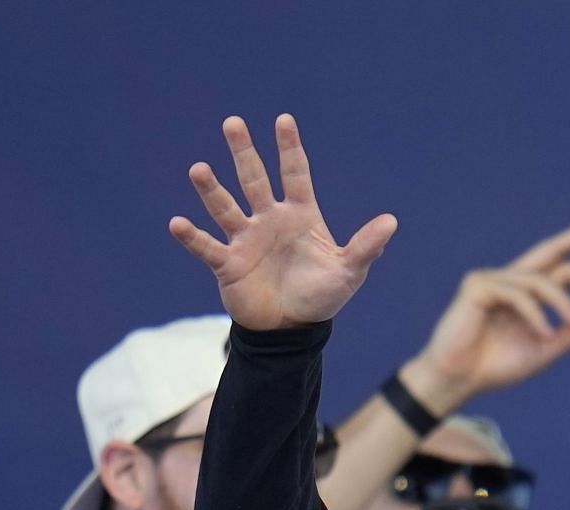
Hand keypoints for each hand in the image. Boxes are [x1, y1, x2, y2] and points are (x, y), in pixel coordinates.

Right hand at [170, 114, 397, 330]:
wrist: (292, 330)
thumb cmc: (321, 296)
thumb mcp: (348, 271)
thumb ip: (366, 246)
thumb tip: (391, 221)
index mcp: (299, 215)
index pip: (294, 174)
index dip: (289, 148)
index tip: (284, 119)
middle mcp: (269, 220)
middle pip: (253, 178)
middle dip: (244, 151)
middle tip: (233, 123)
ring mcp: (246, 240)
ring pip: (226, 207)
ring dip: (212, 190)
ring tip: (199, 170)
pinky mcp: (227, 263)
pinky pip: (207, 246)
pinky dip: (192, 236)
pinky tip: (178, 223)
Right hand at [399, 216, 569, 413]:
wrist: (459, 381)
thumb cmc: (497, 366)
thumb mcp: (544, 351)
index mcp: (527, 291)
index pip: (559, 263)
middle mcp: (510, 279)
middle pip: (550, 250)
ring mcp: (492, 280)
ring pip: (539, 280)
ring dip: (562, 301)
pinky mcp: (477, 287)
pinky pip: (517, 295)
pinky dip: (535, 314)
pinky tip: (544, 334)